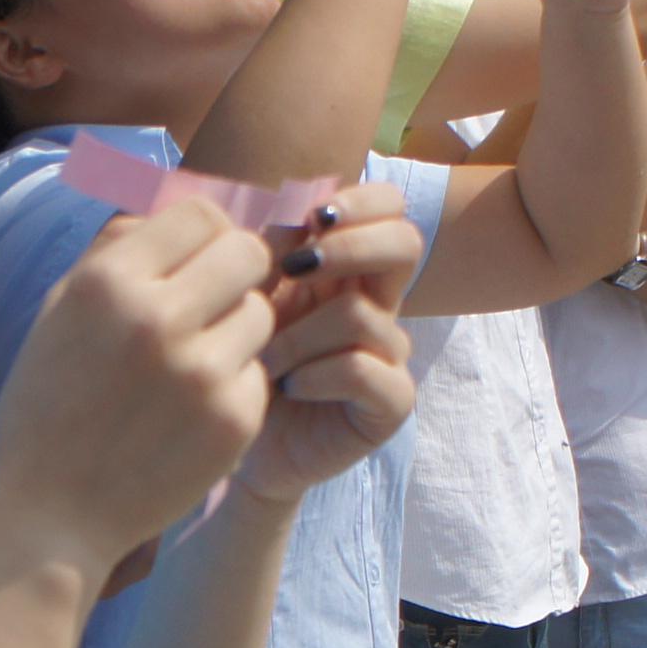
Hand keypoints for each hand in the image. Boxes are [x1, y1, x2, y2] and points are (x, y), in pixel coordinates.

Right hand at [0, 200, 278, 576]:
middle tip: (215, 302)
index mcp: (107, 282)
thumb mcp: (59, 313)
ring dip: (237, 331)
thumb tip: (167, 196)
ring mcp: (202, 371)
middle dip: (237, 272)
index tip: (198, 260)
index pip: (200, 214)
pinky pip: (259, 373)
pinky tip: (192, 413)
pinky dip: (235, 386)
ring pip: (260, 313)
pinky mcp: (234, 419)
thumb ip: (115, 250)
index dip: (206, 234)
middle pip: (247, 253)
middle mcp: (157, 318)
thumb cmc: (48, 407)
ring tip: (192, 365)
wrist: (51, 515)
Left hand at [235, 191, 422, 501]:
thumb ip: (268, 256)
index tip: (312, 218)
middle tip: (295, 270)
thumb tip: (286, 221)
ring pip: (360, 313)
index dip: (361, 201)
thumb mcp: (247, 301)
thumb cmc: (242, 366)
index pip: (389, 208)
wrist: (242, 446)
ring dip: (298, 334)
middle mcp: (379, 304)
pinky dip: (315, 374)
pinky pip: (362, 368)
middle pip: (404, 244)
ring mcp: (390, 354)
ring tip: (263, 359)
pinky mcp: (392, 401)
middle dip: (348, 247)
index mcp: (349, 269)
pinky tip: (286, 388)